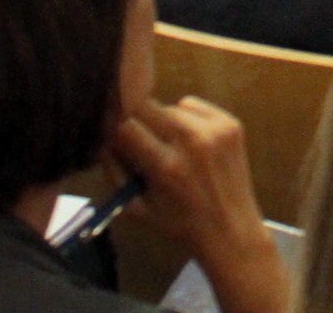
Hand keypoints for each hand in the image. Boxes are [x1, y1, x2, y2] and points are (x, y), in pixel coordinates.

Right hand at [111, 96, 286, 312]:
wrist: (230, 228)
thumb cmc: (179, 224)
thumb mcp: (136, 209)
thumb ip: (115, 173)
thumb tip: (101, 141)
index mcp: (166, 167)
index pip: (125, 127)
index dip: (116, 131)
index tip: (116, 138)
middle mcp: (191, 143)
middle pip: (147, 108)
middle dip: (136, 122)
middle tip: (139, 140)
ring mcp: (215, 130)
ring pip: (169, 107)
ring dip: (161, 122)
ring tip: (167, 146)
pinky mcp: (231, 123)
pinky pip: (193, 105)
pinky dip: (185, 117)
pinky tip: (188, 140)